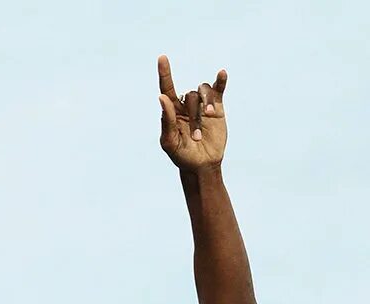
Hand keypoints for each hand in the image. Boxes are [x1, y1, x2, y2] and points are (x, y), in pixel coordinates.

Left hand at [157, 55, 226, 172]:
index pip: (167, 88)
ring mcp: (202, 105)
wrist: (202, 165)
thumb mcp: (170, 142)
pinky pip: (218, 89)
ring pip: (203, 91)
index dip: (165, 73)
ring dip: (206, 104)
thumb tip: (162, 97)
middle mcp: (186, 105)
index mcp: (172, 111)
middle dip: (195, 115)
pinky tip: (222, 74)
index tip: (162, 58)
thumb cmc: (182, 155)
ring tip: (209, 118)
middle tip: (196, 137)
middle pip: (190, 95)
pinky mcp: (217, 107)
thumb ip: (166, 121)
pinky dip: (221, 81)